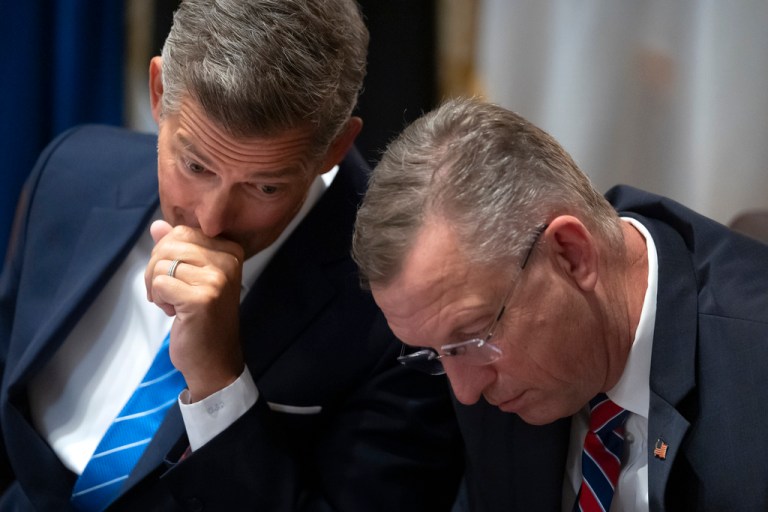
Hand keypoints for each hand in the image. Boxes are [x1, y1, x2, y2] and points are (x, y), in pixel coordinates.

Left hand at [145, 220, 245, 401]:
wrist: (215, 359)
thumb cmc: (203, 318)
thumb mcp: (192, 277)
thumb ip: (176, 249)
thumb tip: (157, 226)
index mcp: (230, 250)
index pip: (182, 232)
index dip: (167, 254)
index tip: (179, 278)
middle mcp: (228, 260)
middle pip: (169, 244)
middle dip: (157, 269)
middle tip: (170, 293)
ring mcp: (217, 278)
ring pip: (161, 263)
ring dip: (157, 287)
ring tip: (174, 304)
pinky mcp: (201, 298)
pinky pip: (159, 283)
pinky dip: (159, 300)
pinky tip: (174, 313)